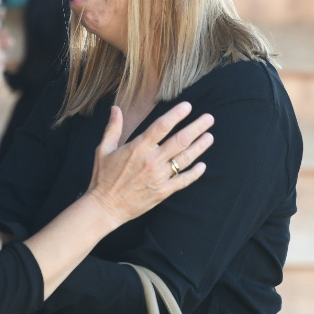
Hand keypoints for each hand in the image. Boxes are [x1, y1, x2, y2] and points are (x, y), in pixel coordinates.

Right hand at [83, 102, 213, 225]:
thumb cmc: (103, 177)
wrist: (105, 207)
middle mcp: (152, 161)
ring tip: (210, 137)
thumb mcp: (104, 149)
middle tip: (209, 119)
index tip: (188, 106)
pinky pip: (183, 181)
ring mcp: (159, 177)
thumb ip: (113, 128)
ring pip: (185, 159)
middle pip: (180, 141)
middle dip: (196, 128)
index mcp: (138, 148)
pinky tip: (203, 165)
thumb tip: (115, 108)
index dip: (176, 115)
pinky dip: (195, 173)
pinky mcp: (163, 192)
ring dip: (199, 147)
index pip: (161, 126)